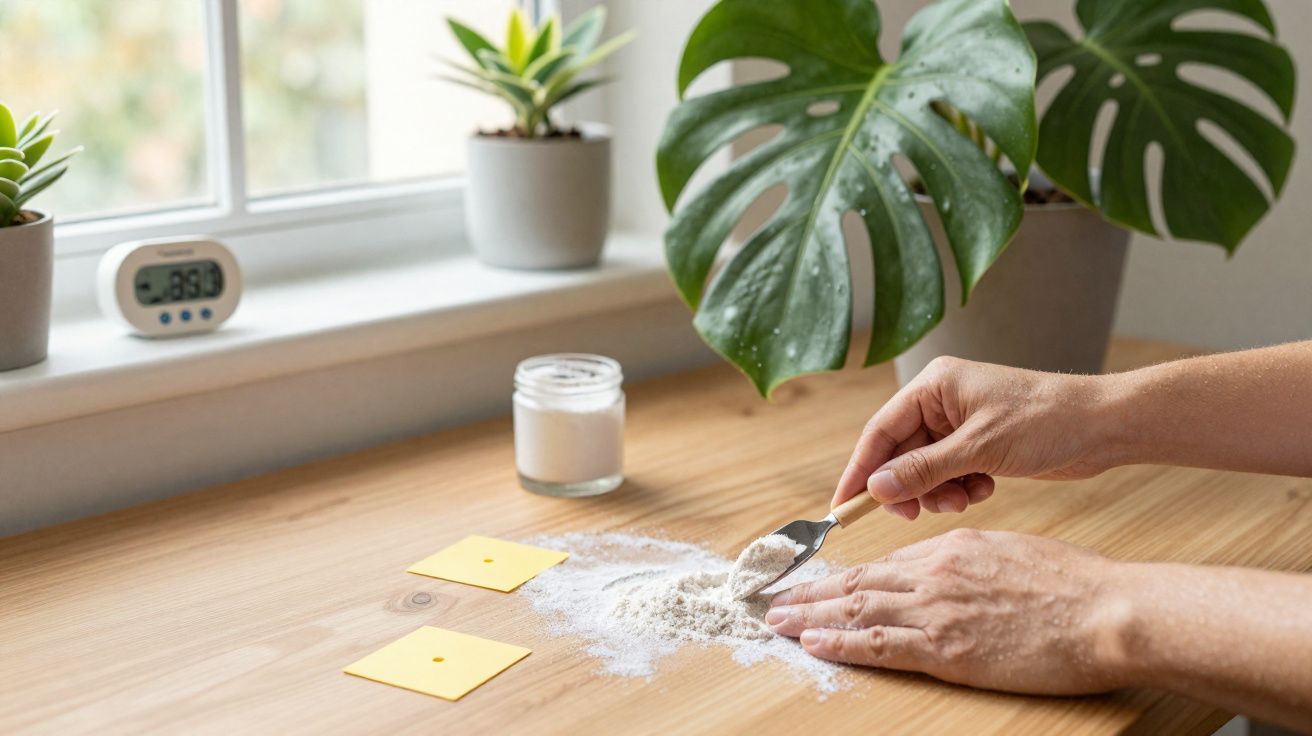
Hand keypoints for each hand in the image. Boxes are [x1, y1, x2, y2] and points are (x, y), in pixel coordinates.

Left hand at [766, 529, 1129, 693]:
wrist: (1108, 611)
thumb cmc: (1076, 585)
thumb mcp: (1013, 552)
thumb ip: (971, 562)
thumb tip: (946, 572)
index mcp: (953, 548)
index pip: (886, 563)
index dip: (848, 576)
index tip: (822, 583)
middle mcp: (935, 573)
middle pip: (859, 582)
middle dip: (812, 591)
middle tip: (775, 599)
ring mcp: (937, 610)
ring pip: (857, 609)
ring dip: (811, 614)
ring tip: (777, 620)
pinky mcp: (946, 649)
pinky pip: (878, 644)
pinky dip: (839, 643)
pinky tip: (812, 642)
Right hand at [835, 356, 1116, 519]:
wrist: (1103, 426)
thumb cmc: (1045, 421)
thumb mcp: (979, 448)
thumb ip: (924, 470)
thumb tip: (876, 489)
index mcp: (934, 387)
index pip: (880, 432)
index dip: (860, 471)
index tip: (843, 506)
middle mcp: (941, 402)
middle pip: (900, 454)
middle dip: (908, 487)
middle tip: (913, 515)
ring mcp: (960, 424)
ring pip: (924, 470)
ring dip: (937, 492)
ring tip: (964, 500)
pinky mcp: (979, 445)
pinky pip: (949, 474)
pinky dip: (959, 489)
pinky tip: (984, 489)